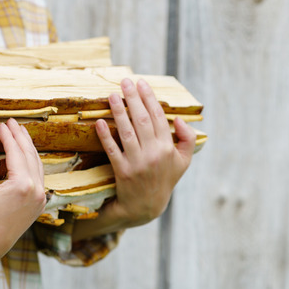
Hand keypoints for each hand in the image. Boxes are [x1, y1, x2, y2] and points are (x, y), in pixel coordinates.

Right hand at [0, 119, 46, 266]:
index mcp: (23, 185)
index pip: (17, 152)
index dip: (9, 136)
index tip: (2, 124)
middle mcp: (37, 190)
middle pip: (31, 155)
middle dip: (21, 137)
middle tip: (12, 123)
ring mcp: (41, 198)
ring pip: (38, 166)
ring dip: (29, 149)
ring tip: (20, 134)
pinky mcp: (40, 204)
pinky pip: (39, 178)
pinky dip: (32, 163)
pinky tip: (26, 155)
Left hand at [92, 78, 195, 229]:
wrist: (146, 207)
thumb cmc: (165, 179)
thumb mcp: (184, 161)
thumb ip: (188, 138)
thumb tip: (179, 119)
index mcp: (168, 148)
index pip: (158, 117)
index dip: (149, 98)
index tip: (141, 83)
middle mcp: (154, 154)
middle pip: (142, 120)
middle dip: (133, 98)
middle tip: (125, 82)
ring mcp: (137, 163)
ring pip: (127, 132)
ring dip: (118, 112)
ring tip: (112, 95)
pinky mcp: (123, 172)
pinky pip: (113, 150)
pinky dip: (105, 137)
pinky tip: (99, 123)